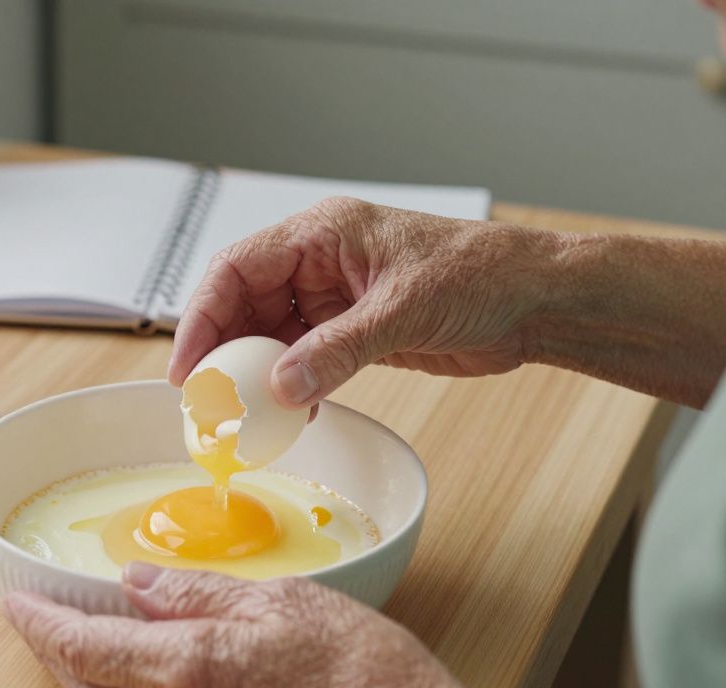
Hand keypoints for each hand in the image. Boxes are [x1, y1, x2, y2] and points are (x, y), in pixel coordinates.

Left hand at [3, 563, 500, 687]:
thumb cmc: (359, 668)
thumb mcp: (279, 601)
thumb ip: (199, 593)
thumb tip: (139, 581)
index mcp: (189, 666)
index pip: (86, 646)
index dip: (40, 625)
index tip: (15, 603)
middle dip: (51, 653)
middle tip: (35, 620)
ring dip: (83, 677)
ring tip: (75, 641)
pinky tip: (135, 672)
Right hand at [168, 197, 563, 406]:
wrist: (537, 301)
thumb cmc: (484, 274)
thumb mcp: (404, 309)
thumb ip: (338, 350)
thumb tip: (281, 387)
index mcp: (322, 233)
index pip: (237, 268)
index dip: (203, 316)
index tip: (189, 366)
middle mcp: (320, 262)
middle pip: (245, 304)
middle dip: (223, 351)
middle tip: (206, 400)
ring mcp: (336, 298)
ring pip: (271, 336)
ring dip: (256, 374)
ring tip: (243, 415)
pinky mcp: (354, 332)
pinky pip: (304, 360)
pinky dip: (292, 387)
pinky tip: (291, 414)